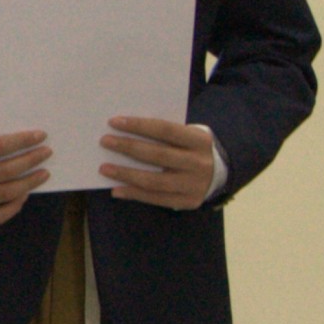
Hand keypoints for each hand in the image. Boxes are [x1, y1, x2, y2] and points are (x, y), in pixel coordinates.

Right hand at [0, 130, 52, 227]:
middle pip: (5, 172)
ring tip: (42, 174)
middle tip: (46, 154)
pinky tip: (23, 194)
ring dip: (29, 183)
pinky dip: (14, 206)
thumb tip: (22, 149)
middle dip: (31, 161)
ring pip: (5, 194)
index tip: (41, 136)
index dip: (22, 141)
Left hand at [100, 114, 220, 209]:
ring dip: (126, 174)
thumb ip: (163, 134)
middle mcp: (199, 163)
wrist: (219, 174)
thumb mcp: (186, 136)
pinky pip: (156, 199)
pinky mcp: (188, 201)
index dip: (139, 125)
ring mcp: (194, 184)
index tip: (114, 122)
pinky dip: (134, 194)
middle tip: (105, 141)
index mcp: (199, 140)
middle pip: (158, 155)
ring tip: (104, 168)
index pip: (165, 130)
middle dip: (128, 147)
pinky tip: (116, 190)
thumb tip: (123, 132)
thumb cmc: (191, 149)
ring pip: (155, 181)